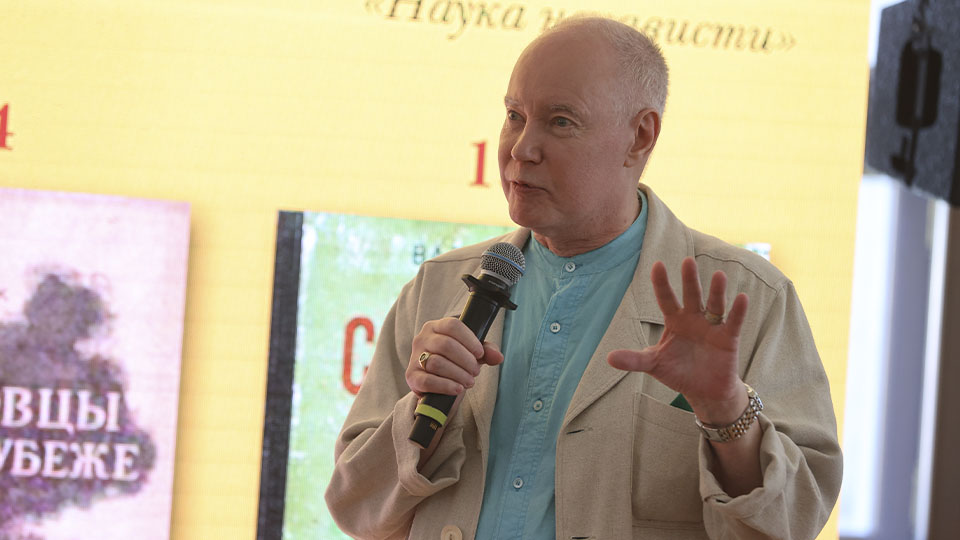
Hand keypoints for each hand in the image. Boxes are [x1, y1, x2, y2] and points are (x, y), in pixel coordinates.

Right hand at [406, 317, 503, 396]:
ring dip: (458, 374)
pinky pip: (428, 380)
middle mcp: (422, 338)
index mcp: (436, 326)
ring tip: (469, 381)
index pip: (452, 325)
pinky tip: (458, 389)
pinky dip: (446, 385)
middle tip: (476, 371)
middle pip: (445, 344)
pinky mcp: (412, 376)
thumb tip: (498, 357)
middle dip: (465, 360)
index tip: (480, 353)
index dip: (469, 339)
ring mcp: (415, 357)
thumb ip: (486, 351)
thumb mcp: (472, 354)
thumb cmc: (456, 362)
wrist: (438, 386)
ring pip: (437, 363)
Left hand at [607, 257, 748, 423]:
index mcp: (674, 321)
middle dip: (689, 280)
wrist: (704, 391)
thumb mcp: (654, 364)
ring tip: (719, 275)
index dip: (662, 283)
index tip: (657, 265)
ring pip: (714, 305)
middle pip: (691, 296)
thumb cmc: (678, 372)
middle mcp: (693, 318)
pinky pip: (733, 322)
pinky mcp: (728, 338)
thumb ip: (634, 359)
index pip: (666, 298)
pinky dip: (738, 311)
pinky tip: (741, 297)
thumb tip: (608, 358)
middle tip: (687, 261)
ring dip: (717, 291)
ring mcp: (712, 327)